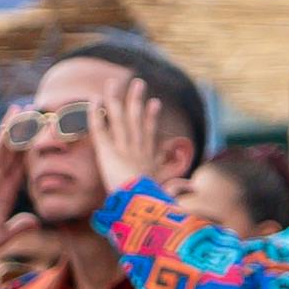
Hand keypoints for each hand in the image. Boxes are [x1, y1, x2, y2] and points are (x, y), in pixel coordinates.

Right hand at [0, 110, 32, 245]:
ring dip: (8, 129)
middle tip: (33, 110)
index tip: (42, 132)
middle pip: (13, 151)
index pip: (23, 164)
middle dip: (23, 131)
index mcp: (8, 191)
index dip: (33, 148)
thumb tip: (35, 222)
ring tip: (17, 110)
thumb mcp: (3, 235)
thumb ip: (18, 226)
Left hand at [71, 74, 175, 209]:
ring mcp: (123, 148)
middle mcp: (137, 149)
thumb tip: (195, 189)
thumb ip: (177, 190)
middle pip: (136, 119)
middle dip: (136, 100)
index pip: (150, 134)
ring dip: (115, 99)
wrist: (141, 206)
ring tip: (113, 82)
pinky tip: (93, 99)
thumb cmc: (154, 204)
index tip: (155, 102)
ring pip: (119, 118)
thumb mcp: (167, 196)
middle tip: (137, 83)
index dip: (151, 118)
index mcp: (148, 160)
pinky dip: (96, 114)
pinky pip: (100, 129)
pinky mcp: (107, 151)